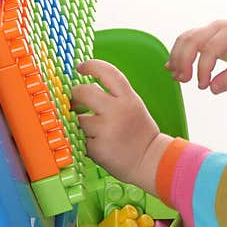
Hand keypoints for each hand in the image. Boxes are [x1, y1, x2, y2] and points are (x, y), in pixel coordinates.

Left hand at [71, 59, 168, 189]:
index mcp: (128, 98)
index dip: (92, 66)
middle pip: (84, 91)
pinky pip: (79, 138)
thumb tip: (85, 88)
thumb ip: (113, 97)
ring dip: (79, 123)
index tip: (81, 67)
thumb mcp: (133, 107)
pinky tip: (96, 144)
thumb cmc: (140, 133)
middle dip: (75, 95)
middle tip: (75, 102)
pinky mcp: (97, 148)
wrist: (151, 161)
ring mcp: (106, 129)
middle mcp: (118, 111)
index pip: (108, 72)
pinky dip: (82, 141)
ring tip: (92, 131)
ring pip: (77, 118)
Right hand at [165, 20, 226, 93]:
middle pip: (192, 39)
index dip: (203, 68)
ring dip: (177, 57)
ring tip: (178, 78)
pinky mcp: (205, 34)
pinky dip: (178, 53)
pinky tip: (173, 68)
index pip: (211, 48)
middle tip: (184, 81)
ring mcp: (210, 28)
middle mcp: (218, 26)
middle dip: (184, 61)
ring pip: (185, 38)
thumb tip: (213, 89)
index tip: (203, 85)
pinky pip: (186, 40)